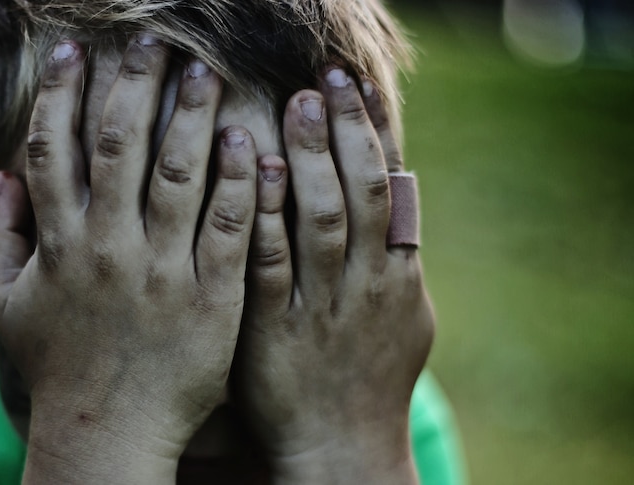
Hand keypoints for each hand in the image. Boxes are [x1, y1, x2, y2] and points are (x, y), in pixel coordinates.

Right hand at [0, 37, 257, 482]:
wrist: (108, 433)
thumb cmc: (58, 369)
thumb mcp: (10, 307)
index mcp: (59, 246)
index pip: (53, 151)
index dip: (61, 95)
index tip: (75, 52)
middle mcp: (109, 249)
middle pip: (118, 146)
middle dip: (132, 85)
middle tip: (152, 42)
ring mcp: (163, 272)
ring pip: (178, 174)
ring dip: (190, 116)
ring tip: (203, 72)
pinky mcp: (212, 298)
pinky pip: (228, 227)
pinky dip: (238, 181)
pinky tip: (246, 142)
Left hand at [236, 69, 433, 483]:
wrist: (341, 449)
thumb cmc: (368, 379)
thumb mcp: (404, 318)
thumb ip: (398, 259)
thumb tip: (399, 199)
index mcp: (398, 277)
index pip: (393, 189)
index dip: (375, 135)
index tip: (355, 88)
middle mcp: (367, 285)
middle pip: (362, 192)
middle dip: (345, 132)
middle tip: (322, 82)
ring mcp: (323, 306)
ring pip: (324, 219)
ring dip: (312, 158)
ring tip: (296, 106)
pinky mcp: (276, 328)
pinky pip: (272, 262)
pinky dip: (267, 214)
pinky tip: (258, 171)